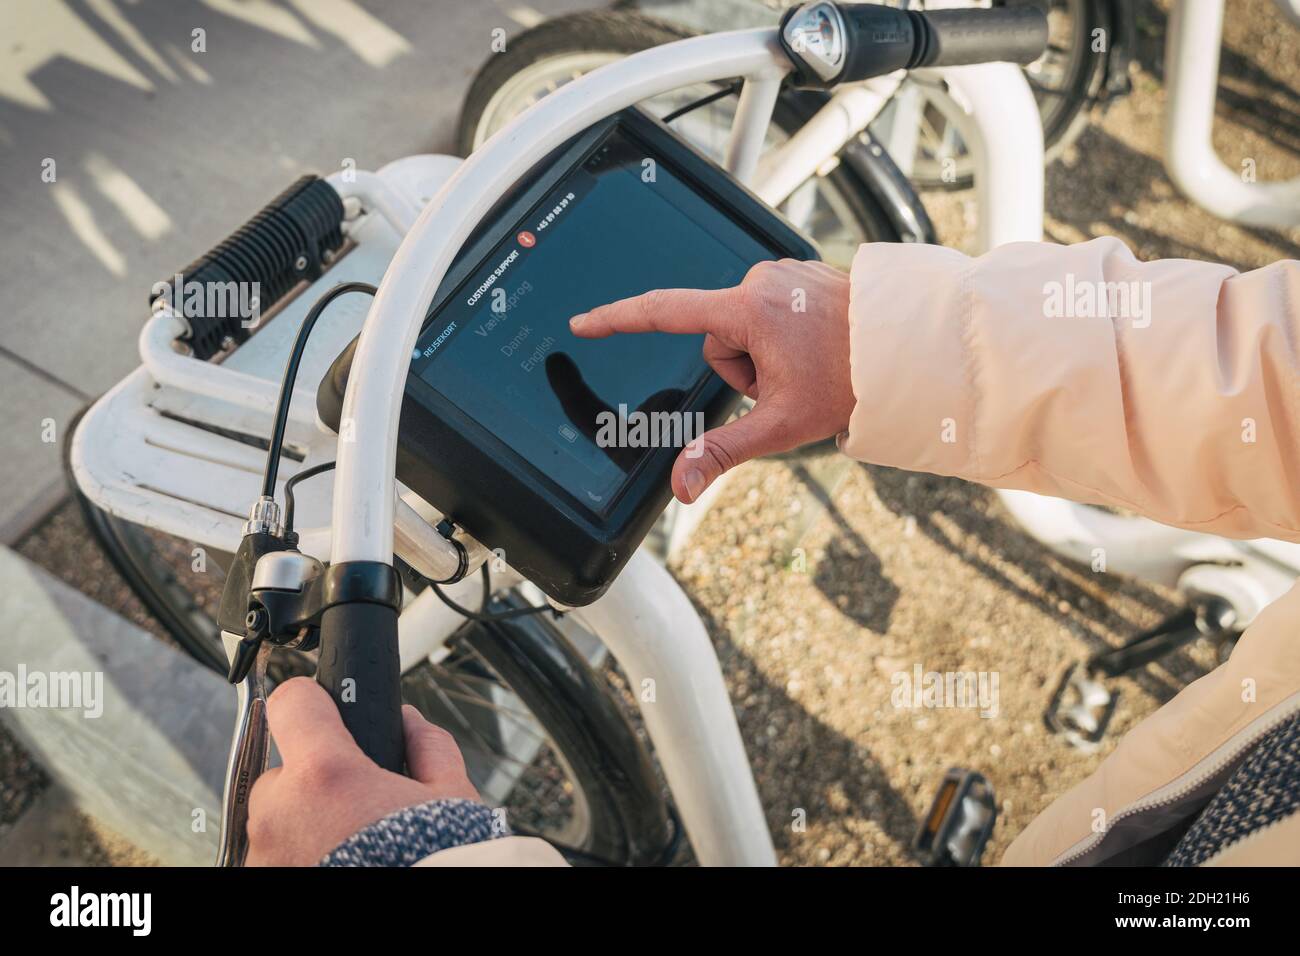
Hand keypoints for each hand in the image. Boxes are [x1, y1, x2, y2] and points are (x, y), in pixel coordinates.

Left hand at [246, 677, 479, 865]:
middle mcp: (281, 813)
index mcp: (326, 775)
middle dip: (316, 783)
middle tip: (359, 807)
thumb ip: (427, 747)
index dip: (314, 703)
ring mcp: (266, 859)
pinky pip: (276, 859)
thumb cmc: (440, 862)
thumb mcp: (451, 796)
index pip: (291, 703)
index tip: (329, 713)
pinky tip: (341, 868)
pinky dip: (301, 859)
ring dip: (304, 827)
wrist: (426, 932)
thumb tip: (408, 722)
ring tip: (353, 849)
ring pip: (276, 822)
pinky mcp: (265, 885)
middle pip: (283, 772)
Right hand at [569, 259, 853, 502]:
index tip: (583, 323)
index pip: (662, 312)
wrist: (909, 350)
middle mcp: (761, 280)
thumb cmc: (851, 381)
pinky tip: (816, 348)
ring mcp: (783, 273)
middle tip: (787, 384)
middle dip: (743, 370)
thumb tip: (680, 487)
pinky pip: (771, 313)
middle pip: (718, 340)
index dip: (615, 320)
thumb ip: (722, 452)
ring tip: (808, 365)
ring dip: (765, 356)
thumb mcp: (781, 424)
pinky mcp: (801, 274)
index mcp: (746, 308)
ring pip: (746, 329)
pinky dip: (783, 338)